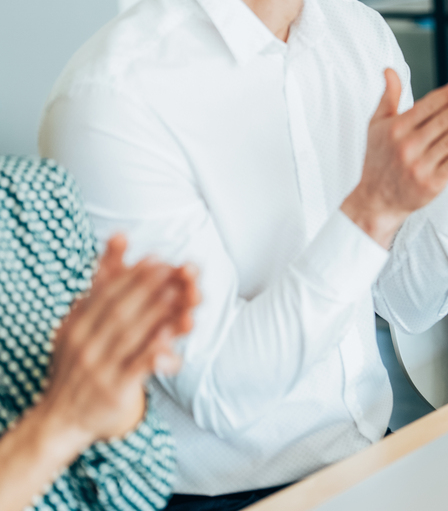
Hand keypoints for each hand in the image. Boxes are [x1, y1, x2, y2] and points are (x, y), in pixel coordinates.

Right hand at [37, 235, 197, 451]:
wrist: (61, 419)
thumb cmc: (80, 362)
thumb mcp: (82, 319)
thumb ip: (103, 280)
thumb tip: (121, 234)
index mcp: (79, 323)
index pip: (106, 294)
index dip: (132, 275)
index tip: (157, 259)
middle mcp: (86, 341)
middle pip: (120, 309)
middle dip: (150, 288)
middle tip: (177, 269)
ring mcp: (99, 365)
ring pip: (131, 334)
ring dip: (157, 313)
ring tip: (179, 294)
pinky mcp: (115, 389)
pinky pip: (137, 366)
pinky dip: (154, 351)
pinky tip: (173, 339)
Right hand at [342, 69, 447, 245]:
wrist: (376, 200)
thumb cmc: (378, 158)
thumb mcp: (377, 125)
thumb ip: (388, 96)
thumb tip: (389, 69)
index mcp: (396, 128)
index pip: (427, 105)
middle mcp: (406, 146)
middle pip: (440, 121)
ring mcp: (419, 166)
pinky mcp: (430, 184)